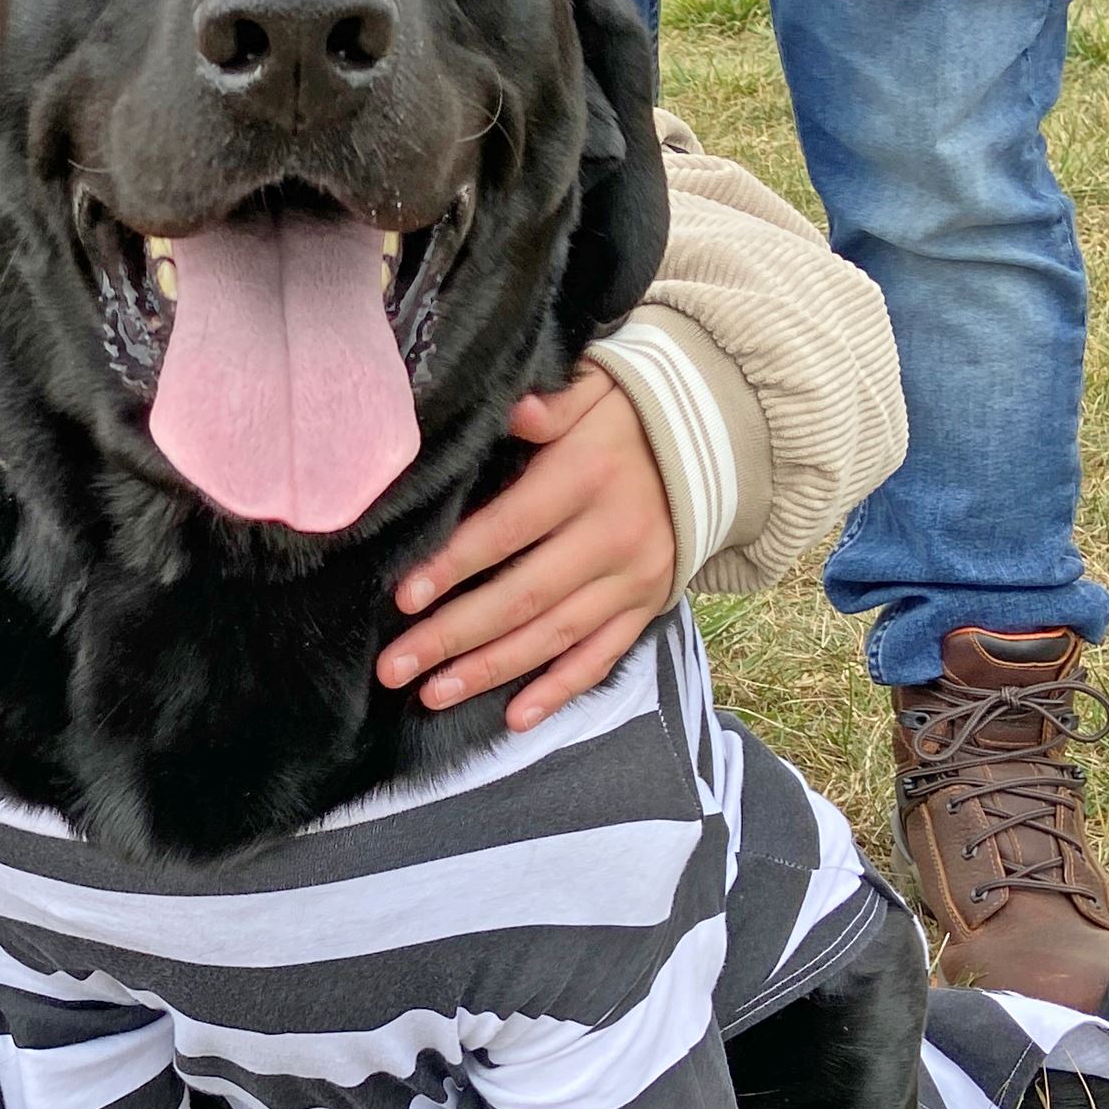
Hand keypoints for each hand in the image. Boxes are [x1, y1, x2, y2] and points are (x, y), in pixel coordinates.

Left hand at [377, 366, 677, 731]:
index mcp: (586, 479)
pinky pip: (602, 658)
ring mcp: (632, 581)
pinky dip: (560, 691)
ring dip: (491, 671)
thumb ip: (553, 406)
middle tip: (394, 667)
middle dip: (452, 636)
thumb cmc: (626, 418)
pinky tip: (515, 718)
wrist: (713, 447)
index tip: (405, 598)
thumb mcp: (594, 390)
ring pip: (553, 637)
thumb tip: (516, 411)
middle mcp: (611, 538)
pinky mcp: (647, 608)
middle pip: (521, 597)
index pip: (509, 530)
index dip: (456, 565)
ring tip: (432, 695)